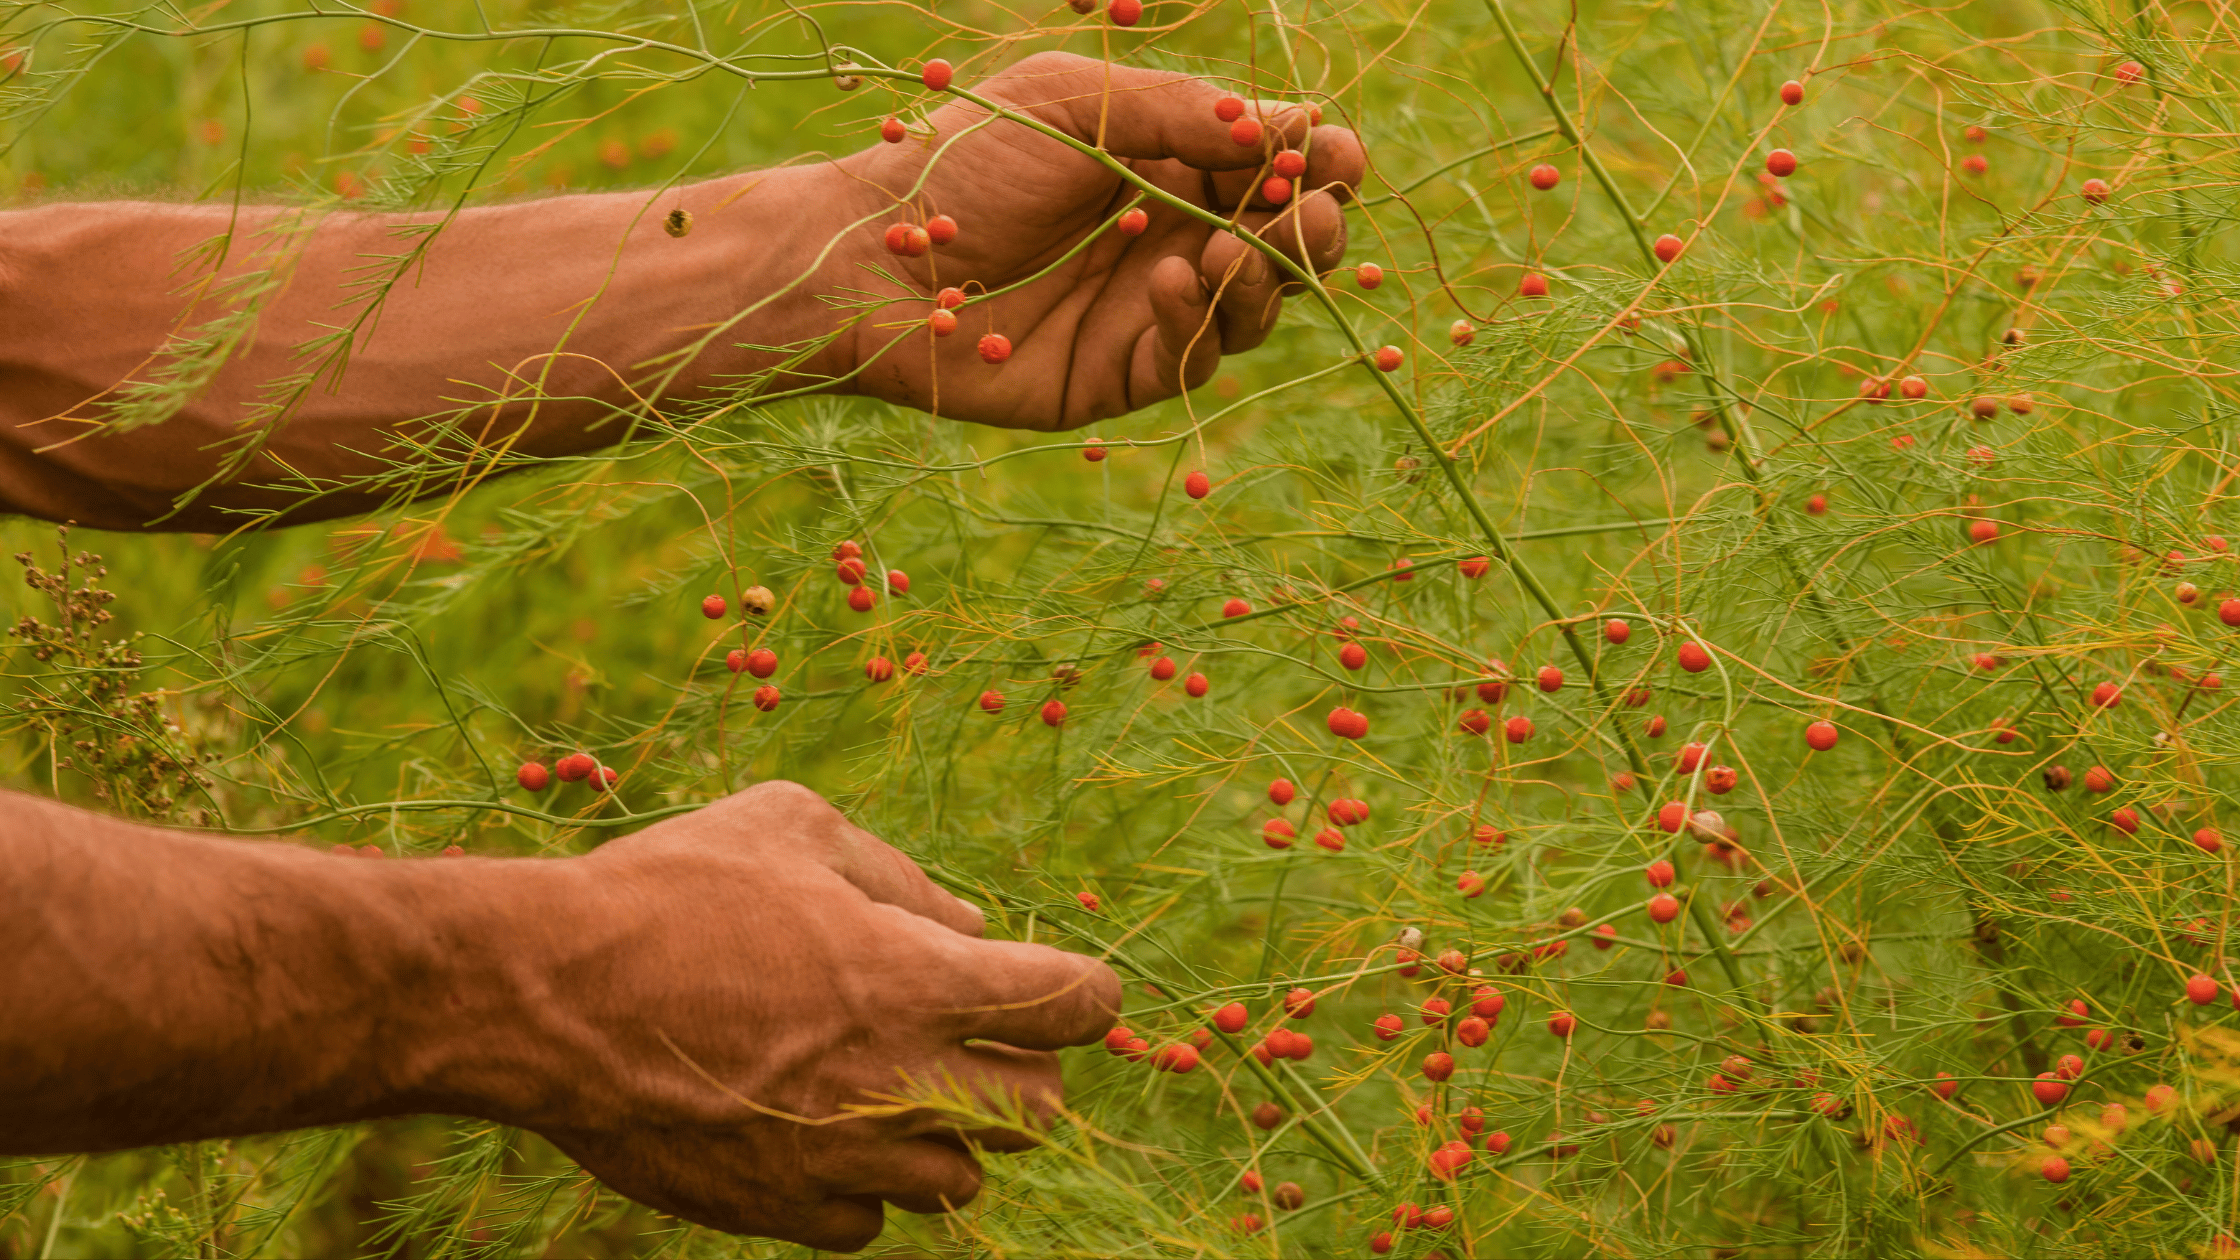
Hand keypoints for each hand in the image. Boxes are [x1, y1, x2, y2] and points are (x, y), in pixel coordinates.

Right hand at [467, 782, 1119, 1249]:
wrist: (546, 998)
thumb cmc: (670, 891)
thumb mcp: (793, 828)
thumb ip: (901, 877)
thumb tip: (967, 925)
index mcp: (922, 980)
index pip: (1078, 1005)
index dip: (1080, 993)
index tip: (1051, 987)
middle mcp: (903, 1082)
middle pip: (1040, 1114)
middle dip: (1021, 1073)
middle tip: (967, 1037)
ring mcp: (845, 1159)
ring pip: (962, 1182)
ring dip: (943, 1135)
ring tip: (883, 1086)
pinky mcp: (783, 1211)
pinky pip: (869, 1224)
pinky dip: (861, 1185)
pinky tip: (816, 1131)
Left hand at [830, 51, 1364, 428]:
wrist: (868, 258)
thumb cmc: (961, 164)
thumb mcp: (1076, 105)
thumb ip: (1178, 112)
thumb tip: (1286, 127)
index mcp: (1173, 159)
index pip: (1280, 162)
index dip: (1320, 160)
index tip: (1333, 158)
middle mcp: (1178, 233)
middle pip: (1289, 239)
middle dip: (1316, 225)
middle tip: (1309, 212)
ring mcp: (1154, 307)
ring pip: (1256, 305)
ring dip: (1267, 276)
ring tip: (1235, 249)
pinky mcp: (1123, 374)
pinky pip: (1192, 356)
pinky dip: (1199, 319)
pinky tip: (1177, 281)